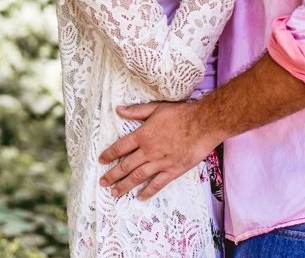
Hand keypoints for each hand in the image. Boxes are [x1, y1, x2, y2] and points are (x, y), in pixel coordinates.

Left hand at [98, 101, 217, 199]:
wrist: (203, 123)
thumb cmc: (181, 114)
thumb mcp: (156, 108)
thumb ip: (137, 111)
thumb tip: (119, 109)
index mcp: (143, 135)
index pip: (120, 147)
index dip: (109, 154)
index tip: (101, 160)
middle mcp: (148, 151)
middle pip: (125, 166)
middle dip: (112, 175)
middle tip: (103, 182)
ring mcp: (160, 162)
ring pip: (137, 177)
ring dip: (124, 185)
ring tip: (115, 192)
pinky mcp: (173, 170)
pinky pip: (157, 184)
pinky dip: (148, 191)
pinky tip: (140, 196)